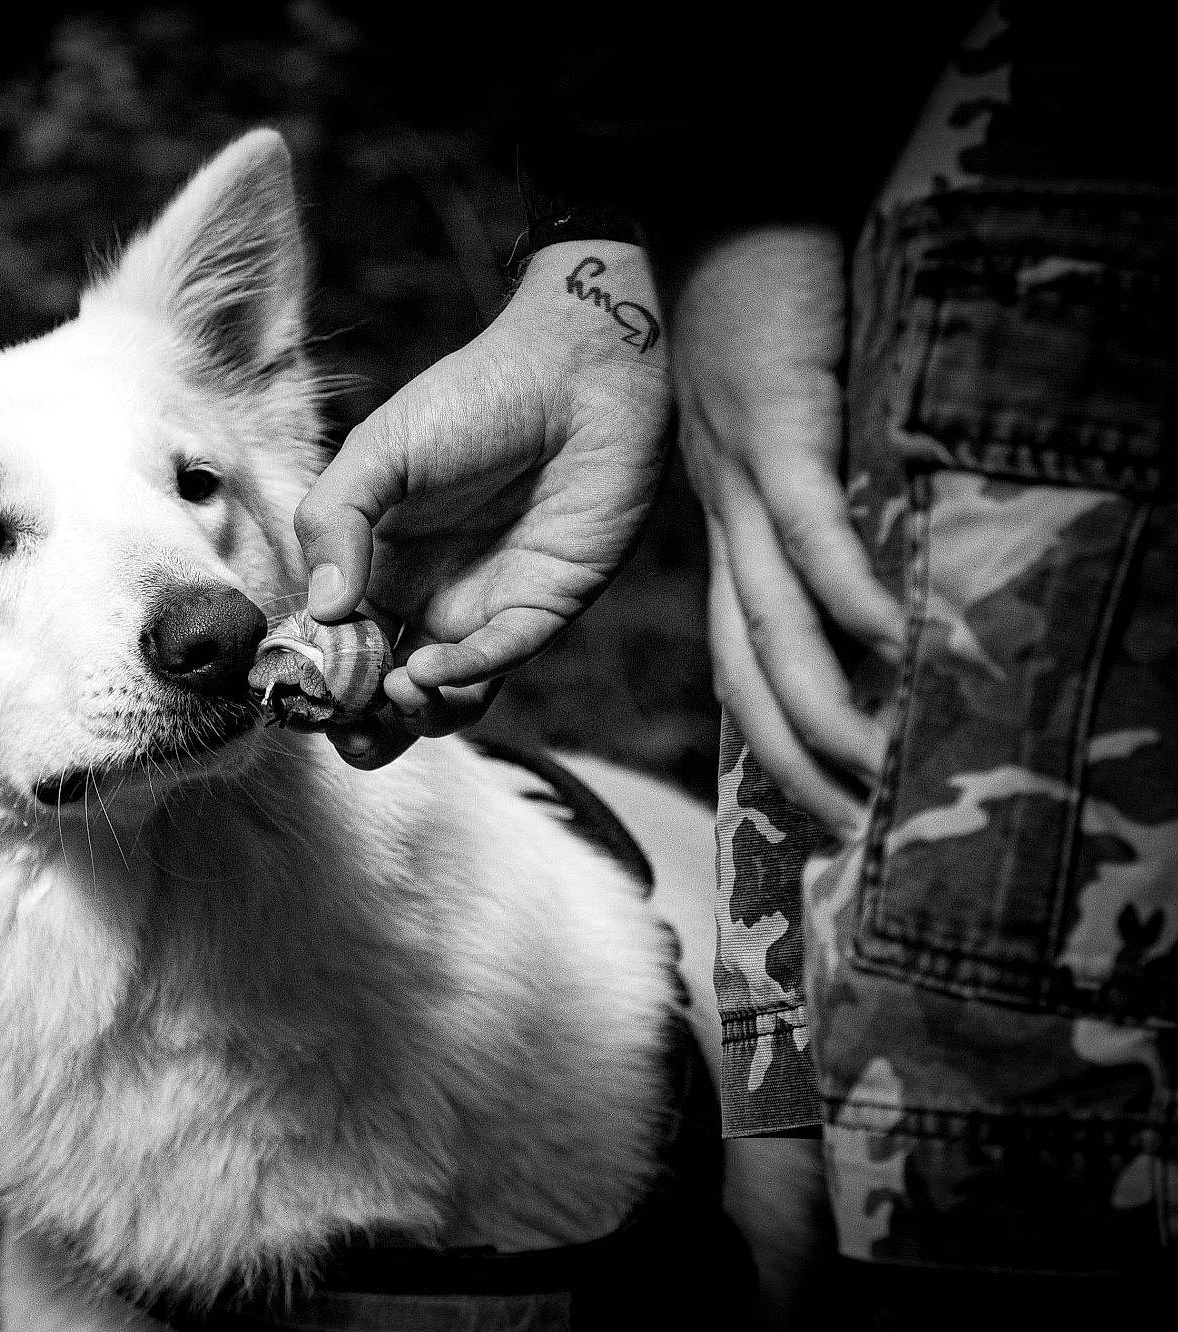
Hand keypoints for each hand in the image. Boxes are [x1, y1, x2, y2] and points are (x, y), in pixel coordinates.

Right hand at [295, 241, 670, 767]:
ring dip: (411, 715)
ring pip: (440, 697)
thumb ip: (333, 523)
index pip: (333, 641)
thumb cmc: (473, 397)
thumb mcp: (379, 452)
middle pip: (380, 687)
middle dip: (357, 721)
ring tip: (393, 692)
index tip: (294, 694)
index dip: (312, 676)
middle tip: (342, 727)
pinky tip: (428, 669)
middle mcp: (424, 594)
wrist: (579, 373)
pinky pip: (496, 665)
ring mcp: (482, 608)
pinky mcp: (540, 610)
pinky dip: (459, 680)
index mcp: (374, 561)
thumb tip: (320, 610)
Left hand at [673, 225, 901, 836]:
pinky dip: (849, 581)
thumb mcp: (774, 436)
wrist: (719, 216)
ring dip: (823, 701)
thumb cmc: (753, 328)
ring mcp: (744, 475)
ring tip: (868, 773)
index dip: (773, 739)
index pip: (740, 656)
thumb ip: (803, 510)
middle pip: (749, 663)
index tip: (814, 814)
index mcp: (726, 527)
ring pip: (774, 613)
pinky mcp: (779, 418)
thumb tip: (859, 583)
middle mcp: (726, 519)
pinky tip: (893, 639)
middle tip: (843, 834)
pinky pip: (812, 517)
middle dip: (794, 756)